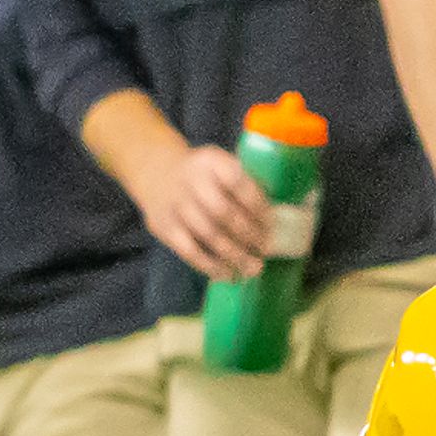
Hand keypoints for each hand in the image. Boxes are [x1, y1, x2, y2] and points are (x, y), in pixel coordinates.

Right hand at [128, 143, 278, 283]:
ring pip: (207, 234)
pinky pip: (189, 250)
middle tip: (265, 248)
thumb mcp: (222, 166)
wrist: (157, 174)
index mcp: (210, 161)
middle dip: (248, 233)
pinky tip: (227, 274)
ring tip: (254, 268)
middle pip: (222, 211)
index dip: (256, 204)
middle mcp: (190, 180)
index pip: (236, 181)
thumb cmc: (204, 176)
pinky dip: (210, 265)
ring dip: (234, 254)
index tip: (270, 222)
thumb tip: (279, 216)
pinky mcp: (164, 227)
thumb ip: (245, 184)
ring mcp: (175, 204)